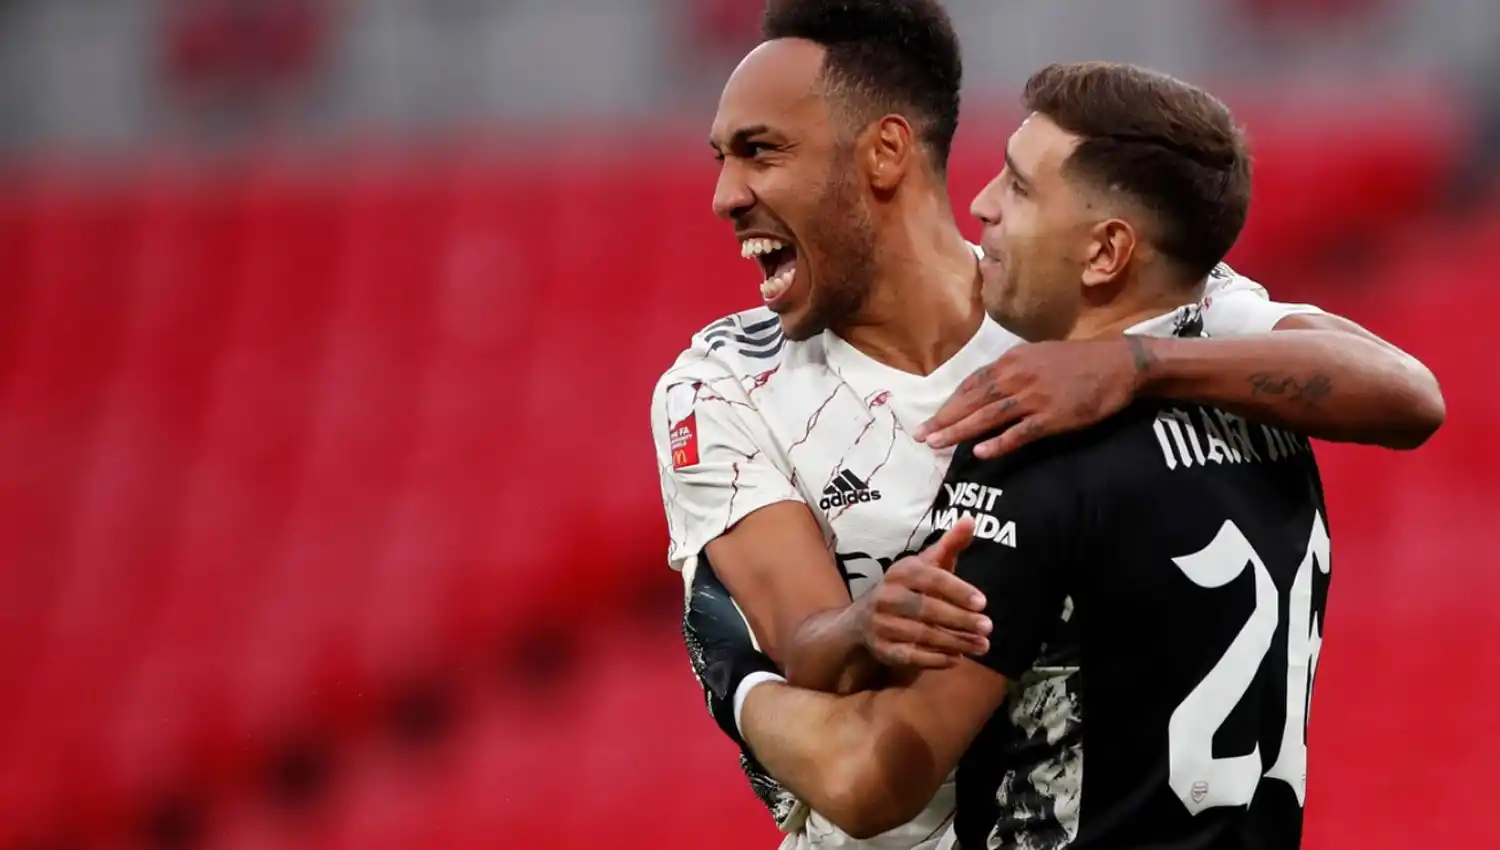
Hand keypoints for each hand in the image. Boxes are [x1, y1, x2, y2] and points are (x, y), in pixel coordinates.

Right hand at [856, 517, 989, 668]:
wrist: (863, 620)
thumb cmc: (908, 589)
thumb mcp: (926, 565)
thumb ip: (949, 545)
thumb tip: (971, 519)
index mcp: (901, 572)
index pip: (931, 579)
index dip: (957, 590)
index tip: (983, 602)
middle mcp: (887, 597)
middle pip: (927, 609)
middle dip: (961, 620)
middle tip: (988, 627)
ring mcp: (882, 624)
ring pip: (923, 635)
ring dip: (955, 642)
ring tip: (982, 645)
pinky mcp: (882, 649)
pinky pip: (911, 657)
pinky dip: (935, 660)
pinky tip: (956, 659)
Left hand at [915, 337, 1154, 458]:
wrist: (1117, 364)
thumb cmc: (1077, 361)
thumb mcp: (1037, 355)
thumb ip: (1011, 370)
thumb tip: (985, 388)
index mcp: (1011, 361)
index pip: (971, 384)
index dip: (949, 403)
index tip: (932, 418)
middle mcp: (1017, 377)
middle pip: (972, 401)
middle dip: (945, 419)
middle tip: (922, 436)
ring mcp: (1035, 397)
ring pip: (988, 417)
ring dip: (959, 431)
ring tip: (937, 444)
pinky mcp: (1053, 417)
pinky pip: (1020, 433)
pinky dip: (999, 443)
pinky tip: (980, 453)